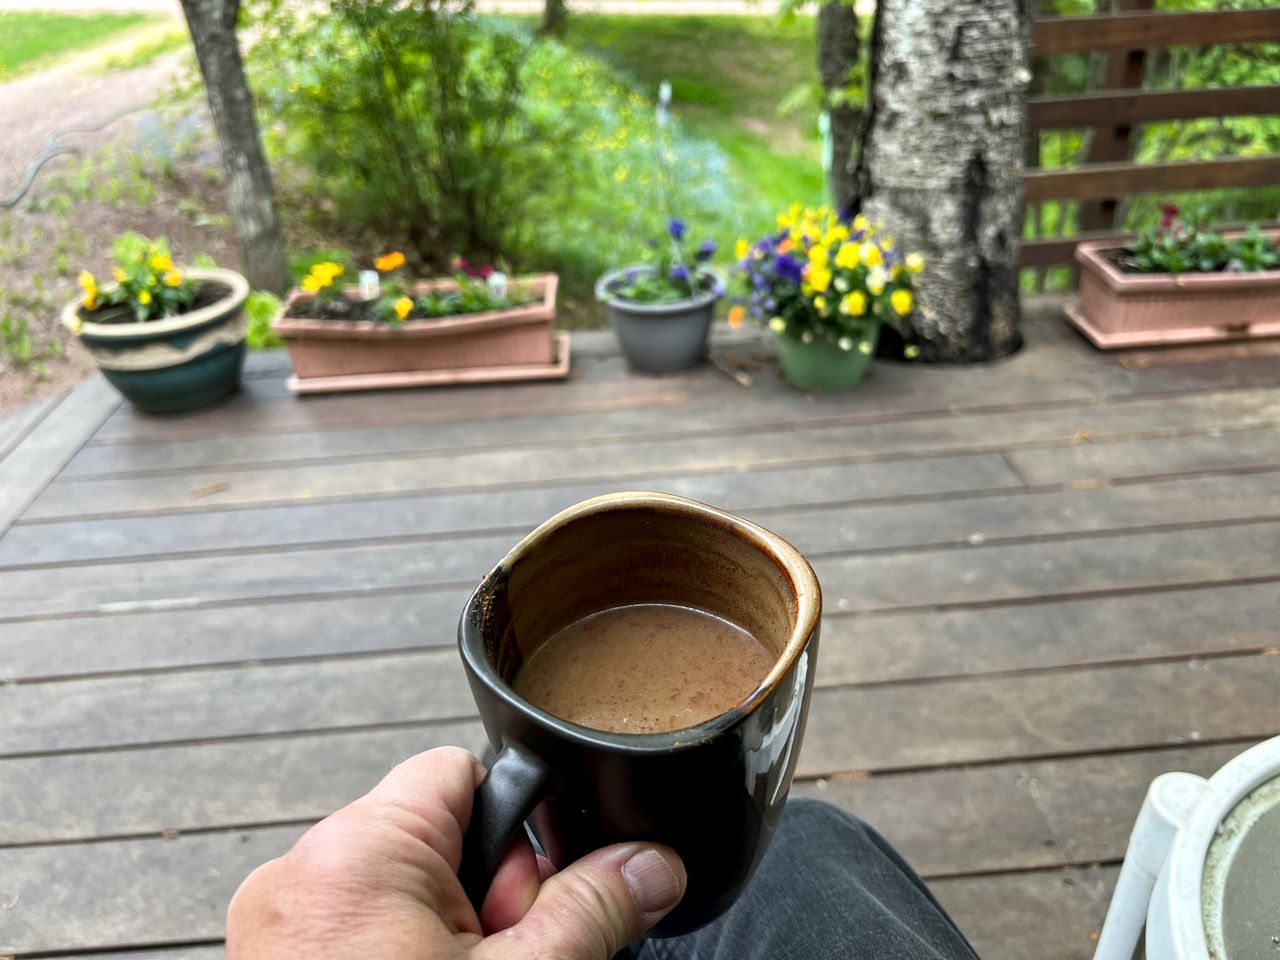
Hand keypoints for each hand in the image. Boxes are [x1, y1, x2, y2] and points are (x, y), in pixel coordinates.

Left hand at [227, 746, 685, 958]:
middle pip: (437, 835)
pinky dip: (403, 957)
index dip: (519, 828)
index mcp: (357, 851)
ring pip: (403, 891)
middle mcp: (303, 874)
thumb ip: (591, 910)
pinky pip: (361, 929)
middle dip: (487, 894)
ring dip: (449, 936)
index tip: (529, 900)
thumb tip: (652, 865)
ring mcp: (279, 923)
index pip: (463, 772)